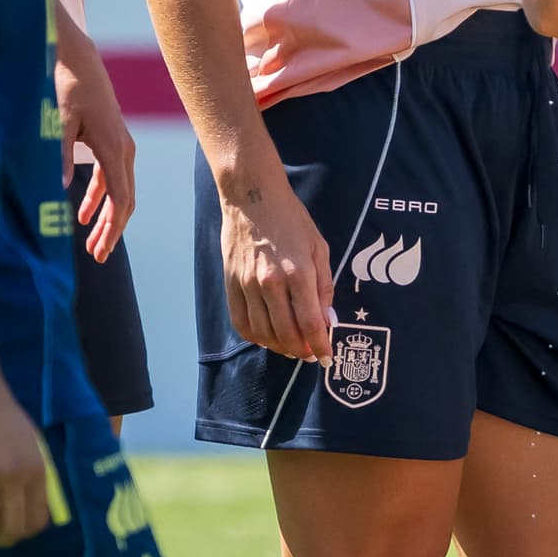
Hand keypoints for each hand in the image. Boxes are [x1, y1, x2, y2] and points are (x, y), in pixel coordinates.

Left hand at [54, 48, 136, 260]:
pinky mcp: (112, 144)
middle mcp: (124, 149)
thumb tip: (60, 190)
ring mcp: (121, 146)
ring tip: (93, 244)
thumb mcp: (59, 121)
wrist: (81, 62)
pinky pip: (111, 179)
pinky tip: (83, 215)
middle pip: (125, 200)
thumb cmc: (69, 88)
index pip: (120, 198)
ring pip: (120, 192)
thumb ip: (59, 156)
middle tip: (98, 256)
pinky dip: (99, 198)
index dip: (112, 227)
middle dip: (112, 230)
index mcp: (112, 147)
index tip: (102, 249)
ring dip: (107, 218)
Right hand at [214, 158, 331, 361]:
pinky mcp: (231, 283)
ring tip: (291, 348)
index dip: (320, 346)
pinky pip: (240, 322)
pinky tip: (267, 337)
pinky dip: (255, 336)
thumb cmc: (291, 220)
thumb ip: (324, 285)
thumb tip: (326, 319)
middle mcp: (270, 283)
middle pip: (286, 334)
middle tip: (310, 354)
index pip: (310, 323)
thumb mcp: (319, 248)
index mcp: (298, 273)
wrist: (253, 197)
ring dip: (279, 347)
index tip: (326, 358)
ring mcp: (247, 285)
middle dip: (301, 351)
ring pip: (263, 333)